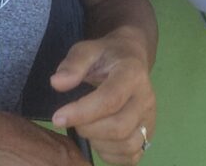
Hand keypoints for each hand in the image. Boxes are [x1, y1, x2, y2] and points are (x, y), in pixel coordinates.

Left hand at [49, 33, 155, 165]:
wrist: (132, 56)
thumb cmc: (106, 54)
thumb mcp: (88, 49)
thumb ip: (73, 64)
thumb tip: (56, 83)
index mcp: (132, 73)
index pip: (110, 99)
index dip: (82, 112)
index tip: (58, 117)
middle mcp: (146, 98)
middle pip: (119, 127)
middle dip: (88, 129)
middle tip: (71, 119)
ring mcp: (149, 118)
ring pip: (127, 145)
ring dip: (99, 143)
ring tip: (86, 127)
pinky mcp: (148, 133)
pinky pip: (132, 156)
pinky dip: (111, 155)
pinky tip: (98, 139)